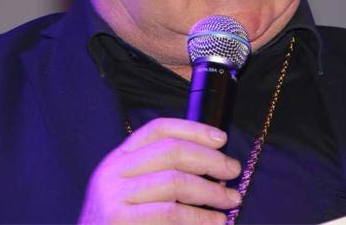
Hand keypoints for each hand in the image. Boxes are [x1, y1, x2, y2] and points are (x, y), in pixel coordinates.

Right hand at [78, 118, 241, 223]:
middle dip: (210, 159)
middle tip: (233, 171)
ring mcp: (114, 197)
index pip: (158, 129)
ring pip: (175, 181)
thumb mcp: (131, 193)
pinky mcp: (119, 221)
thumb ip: (160, 174)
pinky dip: (200, 217)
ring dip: (211, 190)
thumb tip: (211, 163)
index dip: (193, 129)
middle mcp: (113, 172)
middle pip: (171, 151)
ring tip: (231, 201)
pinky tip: (215, 222)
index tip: (221, 138)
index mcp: (118, 159)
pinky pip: (171, 213)